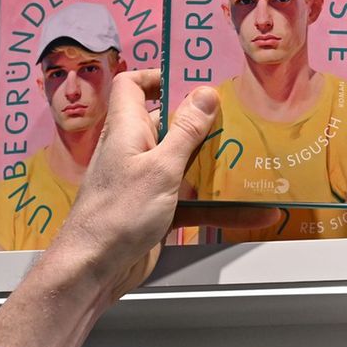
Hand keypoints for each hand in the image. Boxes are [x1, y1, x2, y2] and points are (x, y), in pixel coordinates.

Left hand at [48, 68, 279, 299]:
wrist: (94, 268)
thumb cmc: (118, 213)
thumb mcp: (160, 167)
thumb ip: (185, 131)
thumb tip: (204, 93)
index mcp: (127, 130)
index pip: (131, 87)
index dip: (156, 77)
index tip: (189, 81)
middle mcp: (133, 151)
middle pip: (167, 124)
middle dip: (201, 124)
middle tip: (235, 121)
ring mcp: (145, 182)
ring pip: (184, 164)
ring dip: (214, 165)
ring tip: (250, 160)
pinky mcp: (156, 210)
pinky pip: (192, 201)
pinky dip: (218, 206)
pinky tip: (253, 213)